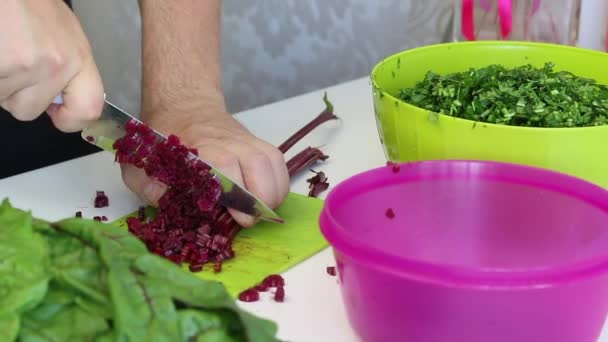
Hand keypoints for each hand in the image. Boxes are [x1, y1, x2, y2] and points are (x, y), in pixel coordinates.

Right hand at [0, 0, 103, 131]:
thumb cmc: (24, 1)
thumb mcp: (59, 31)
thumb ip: (65, 66)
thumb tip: (58, 99)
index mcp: (78, 55)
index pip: (89, 108)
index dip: (70, 119)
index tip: (56, 113)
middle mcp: (57, 63)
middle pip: (28, 110)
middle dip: (13, 94)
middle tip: (9, 61)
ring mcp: (27, 65)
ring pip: (2, 99)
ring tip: (1, 48)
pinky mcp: (3, 63)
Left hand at [121, 109, 289, 226]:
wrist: (184, 105)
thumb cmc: (163, 137)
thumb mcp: (141, 161)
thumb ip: (149, 184)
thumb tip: (165, 201)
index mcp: (199, 145)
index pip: (226, 165)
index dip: (236, 192)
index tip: (239, 217)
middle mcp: (228, 140)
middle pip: (257, 164)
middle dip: (261, 198)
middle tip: (251, 220)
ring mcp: (245, 140)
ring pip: (272, 162)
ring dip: (275, 191)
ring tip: (264, 212)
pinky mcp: (256, 143)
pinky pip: (277, 161)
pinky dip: (280, 182)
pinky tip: (270, 199)